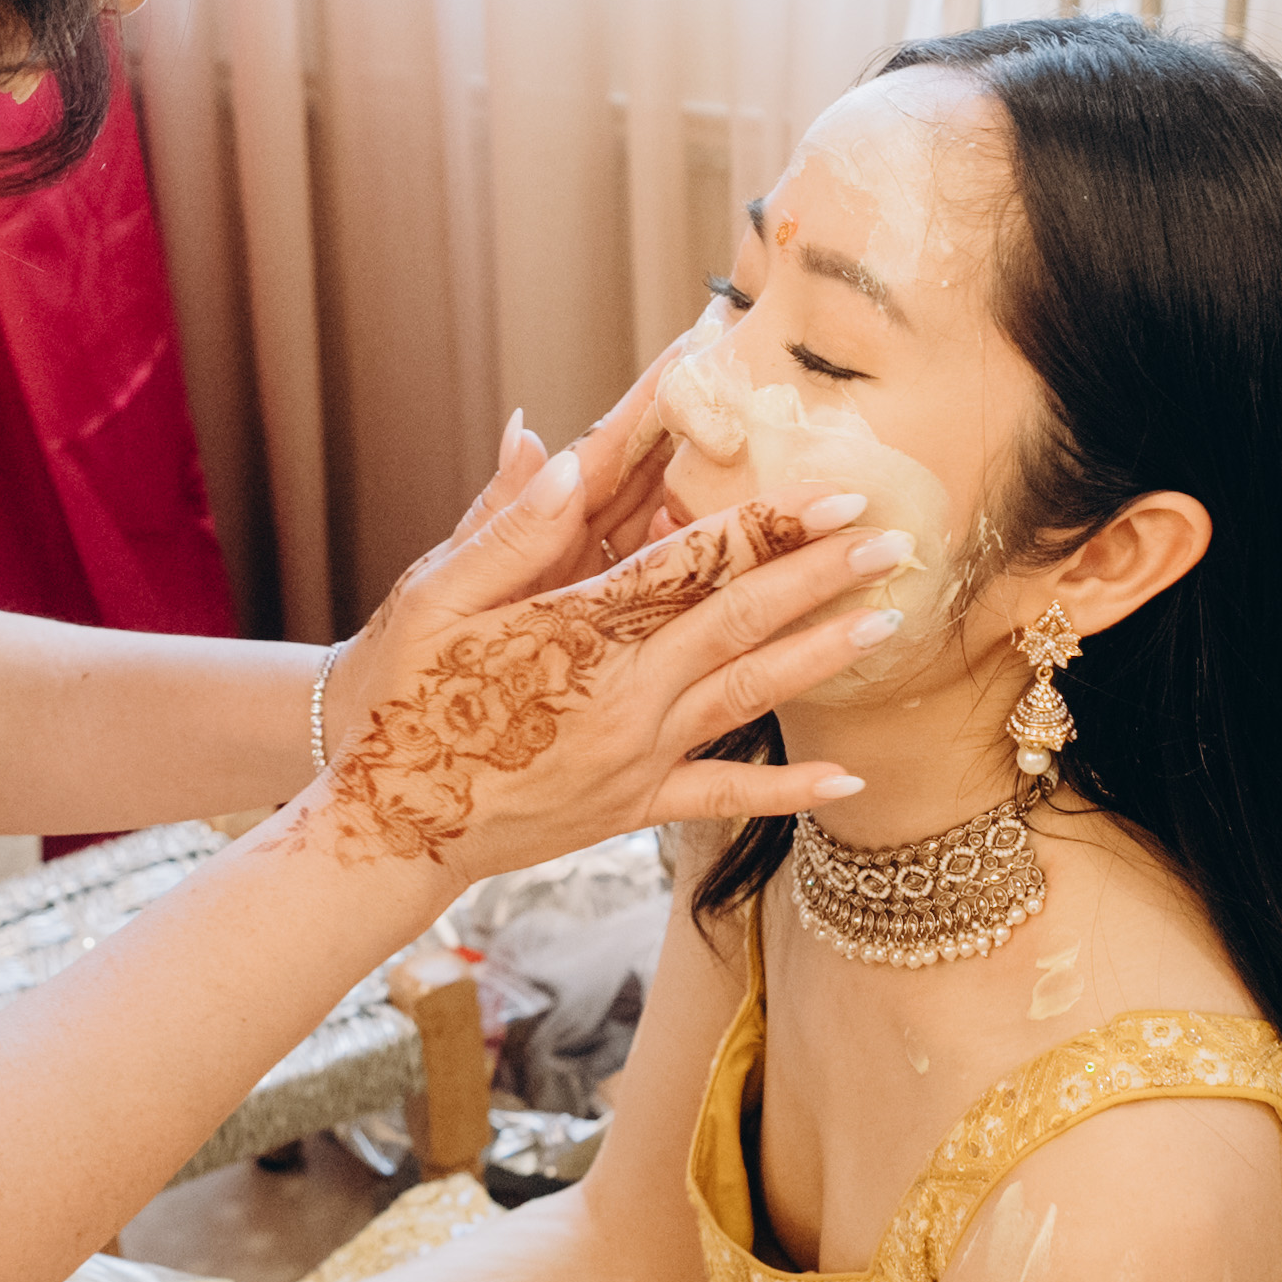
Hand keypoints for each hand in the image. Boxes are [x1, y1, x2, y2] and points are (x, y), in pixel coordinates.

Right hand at [308, 447, 891, 873]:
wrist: (386, 825)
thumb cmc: (402, 698)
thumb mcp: (432, 599)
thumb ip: (507, 530)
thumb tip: (569, 456)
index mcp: (577, 628)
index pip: (695, 562)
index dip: (771, 522)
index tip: (836, 495)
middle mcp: (623, 692)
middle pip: (743, 620)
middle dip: (823, 576)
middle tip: (895, 543)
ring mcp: (635, 756)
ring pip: (750, 695)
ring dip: (824, 656)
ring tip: (889, 624)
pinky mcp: (633, 807)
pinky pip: (725, 795)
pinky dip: (789, 790)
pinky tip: (849, 780)